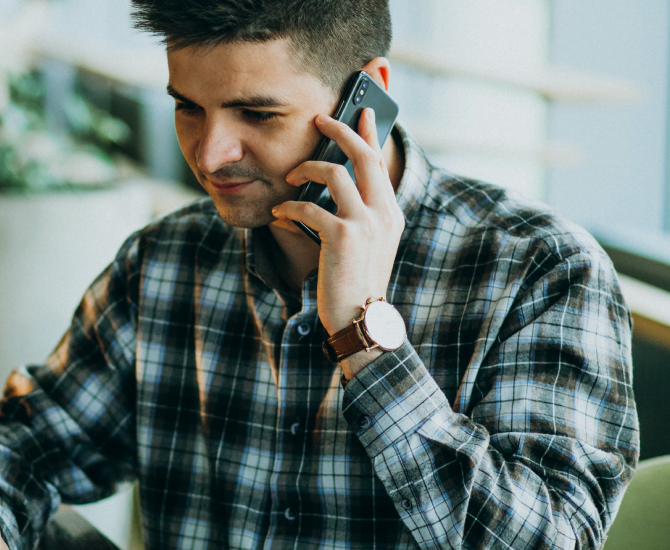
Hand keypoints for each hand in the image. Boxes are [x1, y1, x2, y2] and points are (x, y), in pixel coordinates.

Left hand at [271, 108, 403, 336]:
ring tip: (290, 175)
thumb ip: (354, 217)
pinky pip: (310, 206)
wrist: (360, 319)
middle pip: (363, 155)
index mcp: (391, 214)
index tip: (360, 111)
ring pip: (335, 173)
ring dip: (307, 168)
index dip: (369, 134)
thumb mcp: (363, 246)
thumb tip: (320, 192)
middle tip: (319, 119)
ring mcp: (366, 224)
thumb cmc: (354, 284)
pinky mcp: (343, 237)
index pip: (380, 163)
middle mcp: (384, 213)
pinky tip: (278, 213)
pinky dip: (289, 206)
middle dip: (340, 131)